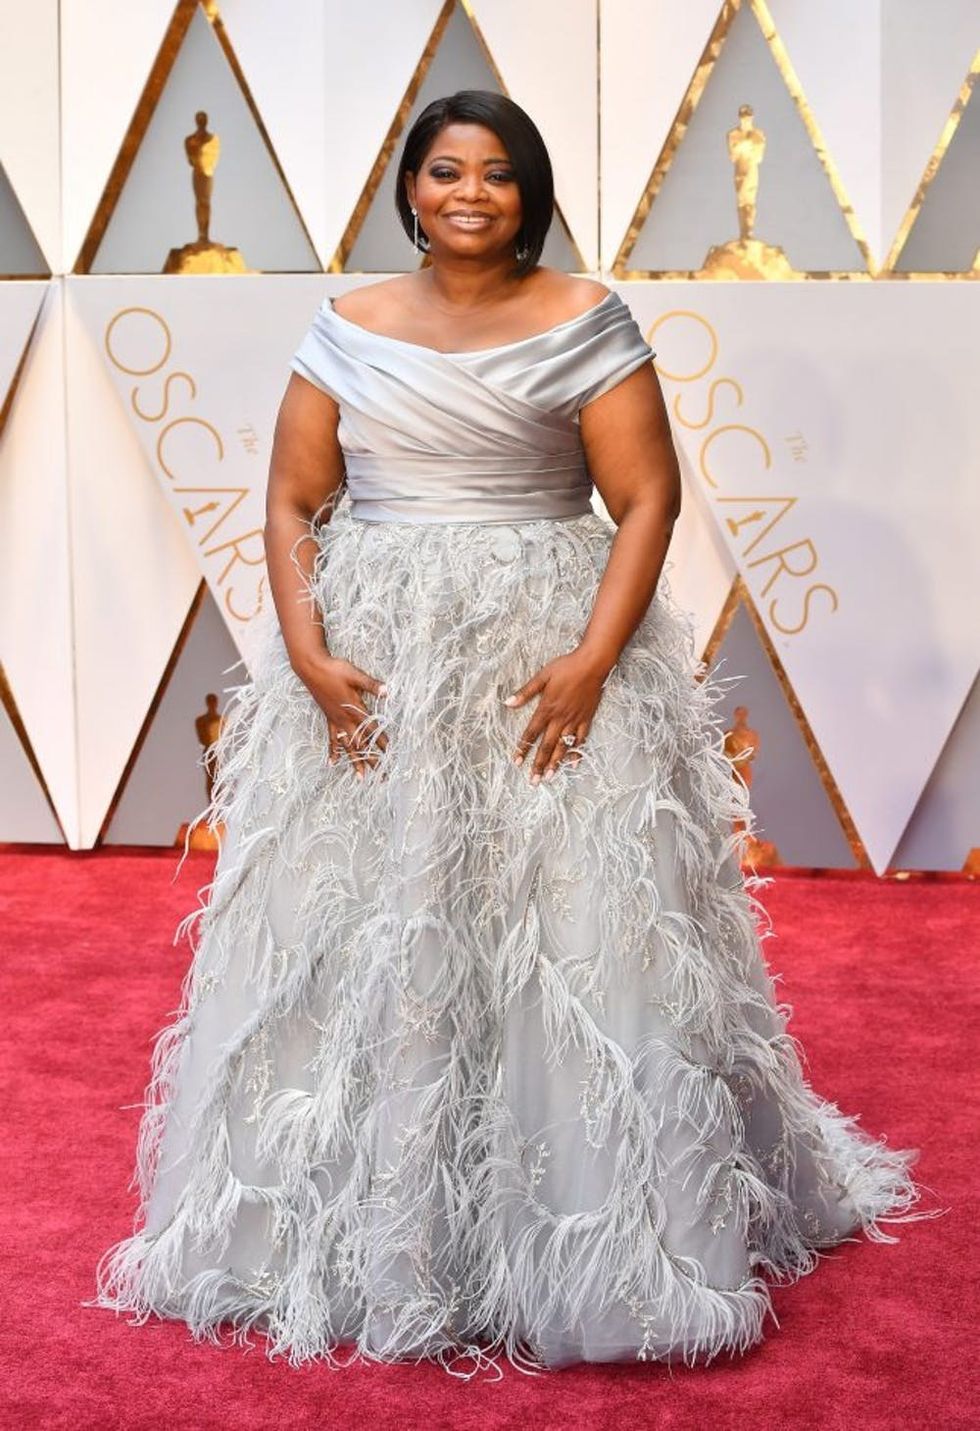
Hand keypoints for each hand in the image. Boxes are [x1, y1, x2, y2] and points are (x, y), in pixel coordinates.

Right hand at [294, 651, 387, 779]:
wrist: (311, 668)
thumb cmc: (334, 670)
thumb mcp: (355, 675)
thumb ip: (372, 685)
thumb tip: (387, 691)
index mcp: (354, 710)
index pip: (372, 730)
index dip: (382, 742)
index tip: (391, 754)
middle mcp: (345, 720)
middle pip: (361, 744)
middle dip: (372, 760)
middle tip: (381, 775)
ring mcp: (336, 721)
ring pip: (348, 746)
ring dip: (355, 762)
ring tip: (361, 778)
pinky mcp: (329, 719)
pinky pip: (332, 739)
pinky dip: (333, 751)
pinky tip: (332, 763)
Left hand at [503, 647, 611, 783]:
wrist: (593, 664)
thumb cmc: (567, 667)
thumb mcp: (543, 676)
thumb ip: (525, 692)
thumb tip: (508, 703)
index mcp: (547, 708)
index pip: (531, 733)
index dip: (523, 748)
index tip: (517, 762)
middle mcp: (560, 718)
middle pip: (547, 746)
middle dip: (539, 764)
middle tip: (533, 780)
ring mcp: (574, 720)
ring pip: (563, 746)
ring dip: (556, 763)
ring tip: (550, 777)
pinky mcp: (586, 719)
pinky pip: (581, 739)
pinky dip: (577, 752)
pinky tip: (573, 764)